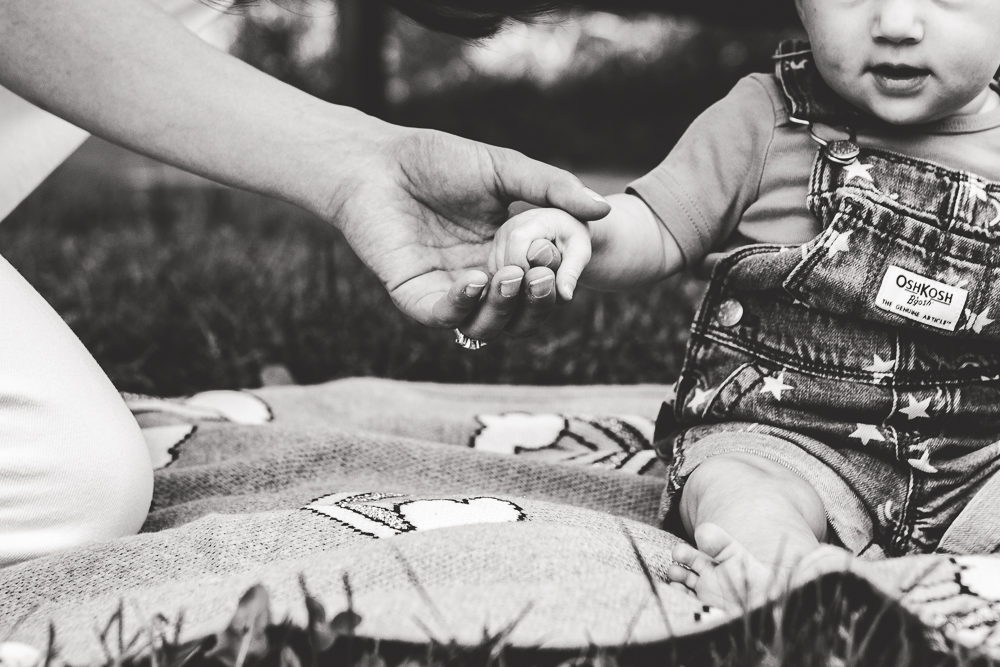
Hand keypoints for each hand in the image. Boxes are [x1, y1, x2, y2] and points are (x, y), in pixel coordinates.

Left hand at [327, 124, 609, 338]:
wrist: (376, 161)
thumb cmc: (437, 160)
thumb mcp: (505, 169)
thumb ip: (552, 188)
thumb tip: (603, 211)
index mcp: (506, 254)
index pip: (541, 286)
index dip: (556, 282)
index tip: (564, 262)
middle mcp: (482, 279)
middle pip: (520, 315)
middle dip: (536, 304)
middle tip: (541, 278)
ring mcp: (449, 291)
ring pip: (487, 326)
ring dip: (505, 308)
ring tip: (511, 276)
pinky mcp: (416, 297)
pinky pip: (446, 317)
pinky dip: (465, 305)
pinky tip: (476, 279)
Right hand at [488, 208, 591, 300]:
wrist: (562, 230)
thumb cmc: (572, 240)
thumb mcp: (580, 253)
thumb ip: (572, 272)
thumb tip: (565, 295)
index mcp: (532, 221)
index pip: (518, 249)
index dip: (529, 270)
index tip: (546, 279)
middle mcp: (509, 227)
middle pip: (506, 264)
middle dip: (525, 280)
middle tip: (546, 279)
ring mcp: (498, 240)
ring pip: (497, 273)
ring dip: (517, 284)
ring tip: (538, 277)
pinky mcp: (493, 252)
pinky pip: (495, 277)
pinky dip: (511, 284)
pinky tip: (528, 280)